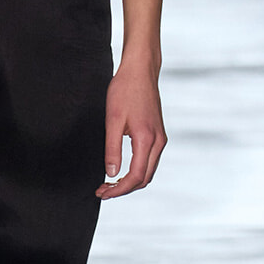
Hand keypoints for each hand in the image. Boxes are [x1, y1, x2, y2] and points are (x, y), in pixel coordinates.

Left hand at [97, 62, 166, 198]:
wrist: (140, 71)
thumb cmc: (125, 90)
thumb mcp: (112, 120)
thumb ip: (112, 149)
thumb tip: (111, 174)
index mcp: (147, 139)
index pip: (135, 176)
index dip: (119, 189)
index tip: (103, 192)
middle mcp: (158, 141)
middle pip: (144, 178)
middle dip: (124, 189)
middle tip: (103, 191)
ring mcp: (160, 138)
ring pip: (148, 171)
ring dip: (130, 181)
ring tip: (109, 183)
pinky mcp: (158, 134)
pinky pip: (150, 161)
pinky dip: (137, 171)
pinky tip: (122, 170)